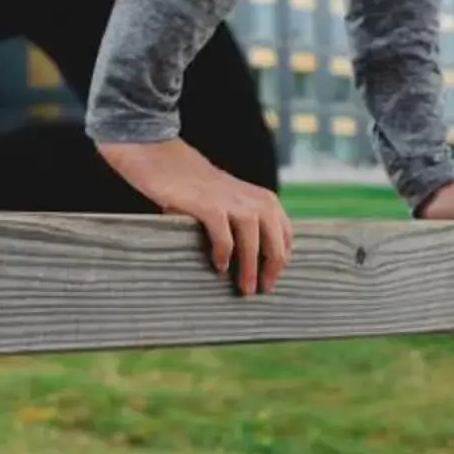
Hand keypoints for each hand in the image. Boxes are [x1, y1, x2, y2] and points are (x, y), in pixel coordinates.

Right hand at [98, 138, 292, 295]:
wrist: (168, 163)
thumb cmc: (201, 191)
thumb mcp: (234, 202)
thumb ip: (248, 223)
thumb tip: (258, 262)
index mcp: (265, 200)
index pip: (285, 236)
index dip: (281, 260)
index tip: (272, 279)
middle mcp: (254, 200)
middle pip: (275, 242)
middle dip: (271, 269)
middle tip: (263, 290)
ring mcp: (233, 203)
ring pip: (252, 243)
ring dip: (250, 268)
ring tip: (245, 288)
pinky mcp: (210, 206)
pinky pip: (224, 238)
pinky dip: (223, 254)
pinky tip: (219, 266)